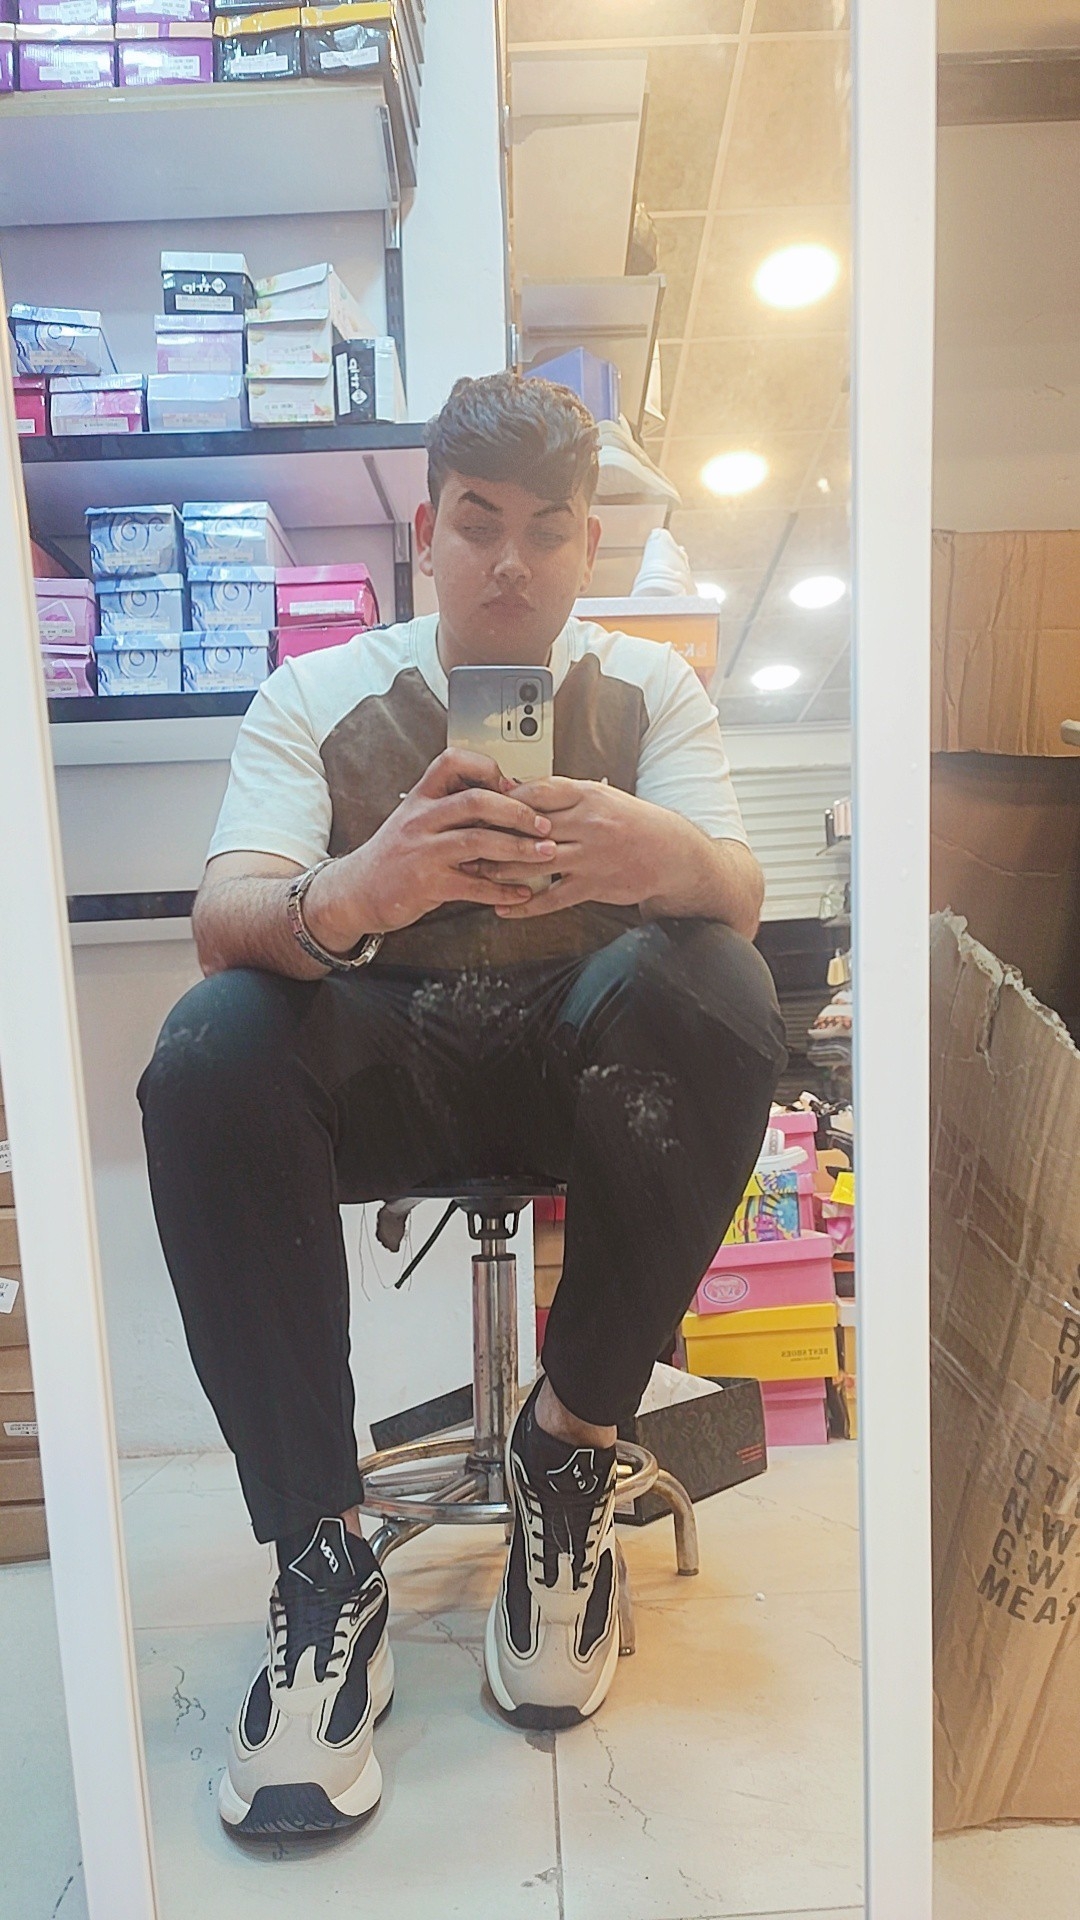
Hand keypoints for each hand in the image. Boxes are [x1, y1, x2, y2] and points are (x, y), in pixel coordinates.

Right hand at [304, 749, 558, 946]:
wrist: (356, 891)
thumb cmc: (393, 856)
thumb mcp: (414, 821)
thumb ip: (450, 810)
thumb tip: (503, 801)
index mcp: (421, 798)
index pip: (452, 761)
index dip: (487, 768)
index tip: (514, 785)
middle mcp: (421, 819)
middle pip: (476, 801)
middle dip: (517, 811)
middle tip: (544, 823)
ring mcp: (423, 851)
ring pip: (478, 841)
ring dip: (518, 848)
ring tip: (545, 853)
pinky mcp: (427, 883)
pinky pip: (473, 885)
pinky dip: (503, 889)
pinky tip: (522, 891)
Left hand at [476, 776, 674, 919]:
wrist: (670, 853)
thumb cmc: (631, 821)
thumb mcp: (600, 796)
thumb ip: (563, 796)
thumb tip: (518, 789)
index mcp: (588, 795)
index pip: (537, 792)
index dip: (504, 798)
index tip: (478, 803)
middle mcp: (587, 823)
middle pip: (529, 827)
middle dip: (492, 833)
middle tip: (461, 838)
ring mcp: (590, 856)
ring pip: (534, 861)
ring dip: (499, 868)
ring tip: (473, 871)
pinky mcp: (593, 885)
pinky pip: (552, 897)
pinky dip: (525, 905)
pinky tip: (504, 908)